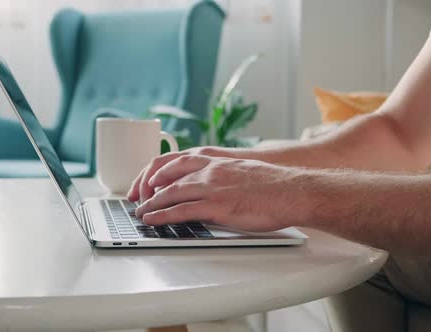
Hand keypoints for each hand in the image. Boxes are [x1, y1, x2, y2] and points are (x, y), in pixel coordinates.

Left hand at [134, 155, 312, 231]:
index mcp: (216, 160)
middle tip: (137, 197)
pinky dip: (162, 215)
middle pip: (167, 174)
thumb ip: (222, 175)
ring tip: (141, 212)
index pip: (176, 160)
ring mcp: (211, 186)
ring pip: (170, 192)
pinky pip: (181, 211)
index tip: (149, 180)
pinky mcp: (216, 205)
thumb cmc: (273, 184)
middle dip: (147, 186)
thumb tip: (210, 187)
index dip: (158, 171)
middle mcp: (210, 169)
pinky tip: (153, 219)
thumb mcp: (242, 171)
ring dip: (151, 203)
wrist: (292, 191)